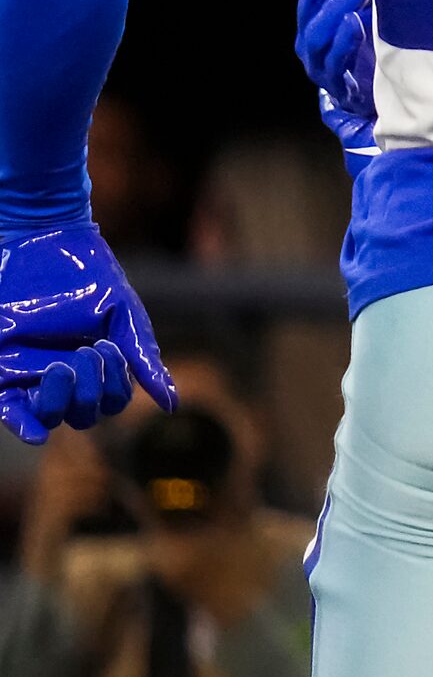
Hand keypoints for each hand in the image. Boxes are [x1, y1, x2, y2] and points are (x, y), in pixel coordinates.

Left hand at [0, 224, 174, 443]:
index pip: (112, 402)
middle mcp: (65, 377)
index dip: (116, 386)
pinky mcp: (2, 370)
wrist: (46, 242)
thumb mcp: (125, 316)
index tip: (110, 348)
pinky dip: (24, 426)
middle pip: (83, 415)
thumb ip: (143, 358)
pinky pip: (9, 411)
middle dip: (91, 392)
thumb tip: (171, 405)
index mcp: (97, 367)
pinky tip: (37, 434)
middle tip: (89, 351)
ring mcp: (30, 375)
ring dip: (61, 402)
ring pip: (49, 417)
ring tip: (62, 365)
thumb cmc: (92, 276)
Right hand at [295, 0, 376, 150]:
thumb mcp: (377, 13)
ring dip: (336, 18)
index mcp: (322, 38)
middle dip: (331, 1)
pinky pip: (337, 71)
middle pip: (311, 29)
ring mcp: (332, 79)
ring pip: (320, 48)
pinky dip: (344, 46)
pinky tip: (357, 25)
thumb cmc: (388, 52)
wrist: (408, 103)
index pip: (309, 10)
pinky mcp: (349, 96)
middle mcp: (320, 59)